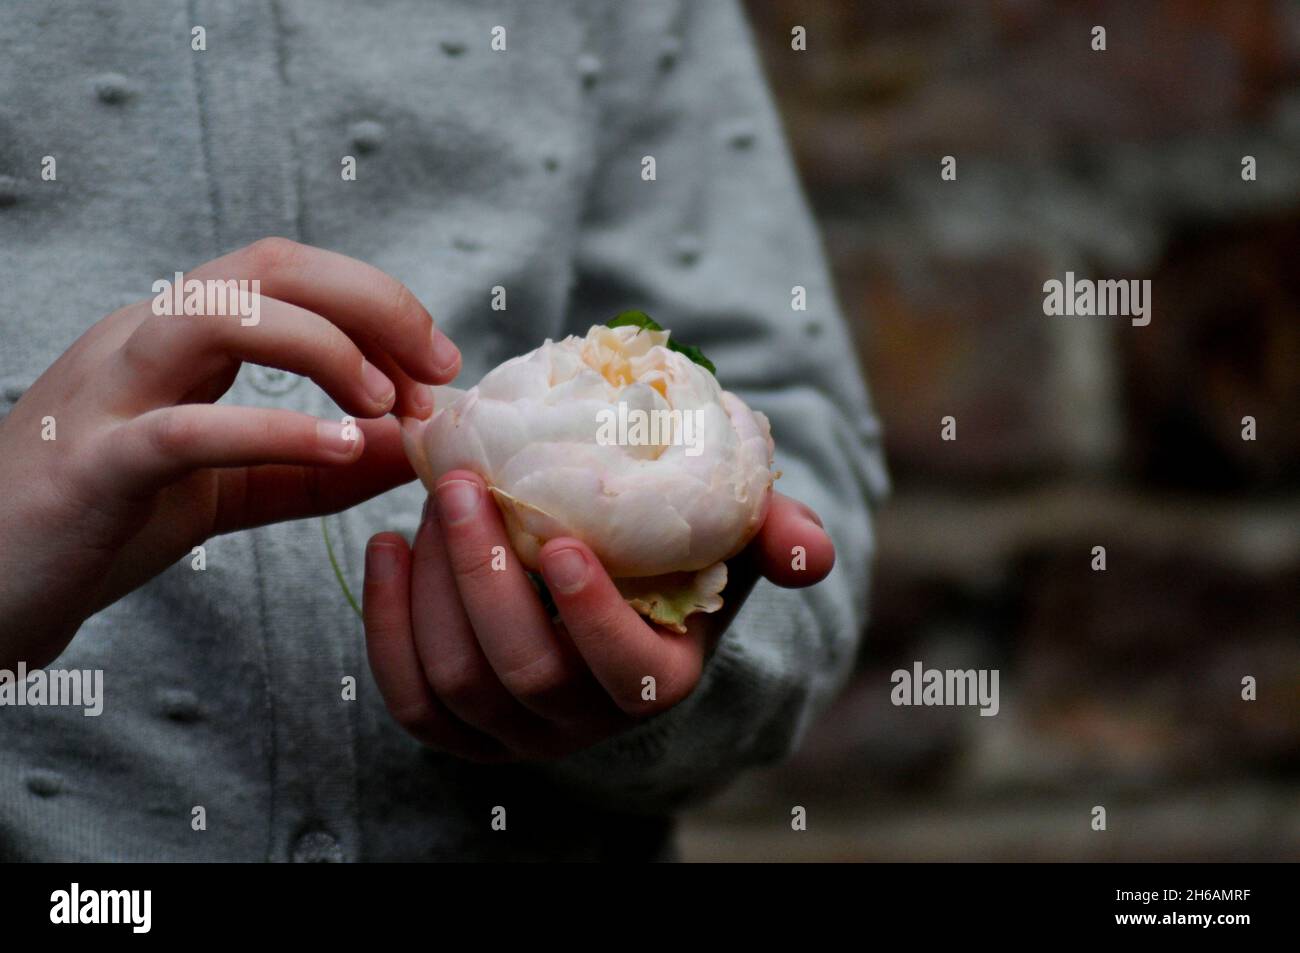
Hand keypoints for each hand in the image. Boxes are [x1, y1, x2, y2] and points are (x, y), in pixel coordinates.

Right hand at [0, 238, 460, 667]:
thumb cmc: (99, 524)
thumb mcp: (226, 489)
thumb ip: (310, 468)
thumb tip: (406, 450)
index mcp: (176, 338)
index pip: (289, 273)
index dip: (379, 303)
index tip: (439, 365)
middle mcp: (140, 340)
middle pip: (269, 266)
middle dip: (373, 303)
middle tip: (437, 370)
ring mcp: (108, 394)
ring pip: (223, 316)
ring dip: (330, 350)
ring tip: (390, 408)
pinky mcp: (90, 465)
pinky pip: (187, 428)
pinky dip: (276, 430)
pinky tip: (344, 449)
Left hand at [362, 469, 833, 761]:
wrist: (603, 580)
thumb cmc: (670, 551)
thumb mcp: (728, 539)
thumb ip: (774, 534)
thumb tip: (813, 551)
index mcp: (660, 679)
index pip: (629, 676)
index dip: (593, 618)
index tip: (563, 541)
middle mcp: (585, 721)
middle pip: (523, 673)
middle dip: (484, 578)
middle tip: (464, 486)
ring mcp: (515, 731)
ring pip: (456, 680)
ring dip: (432, 586)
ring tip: (432, 501)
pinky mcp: (457, 725)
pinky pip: (409, 695)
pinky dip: (386, 622)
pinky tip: (388, 546)